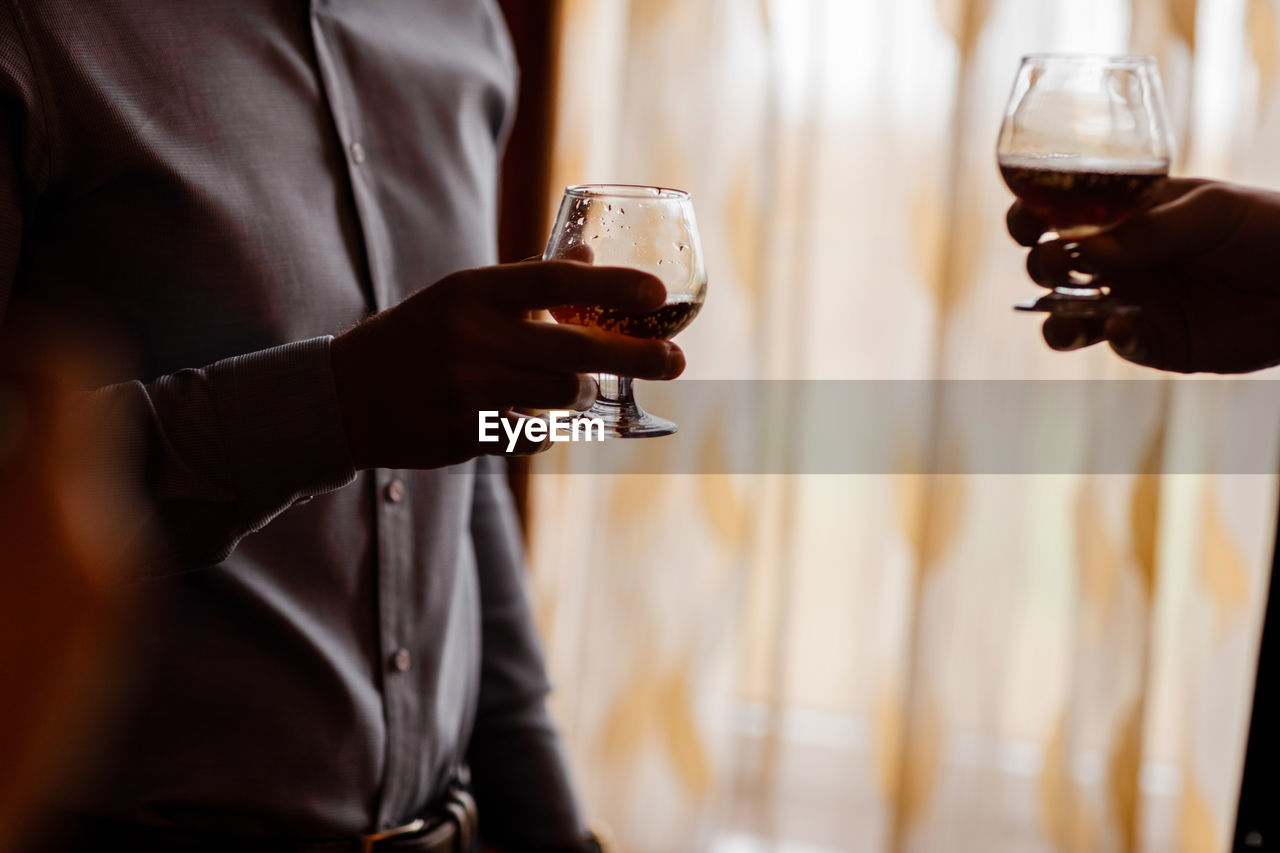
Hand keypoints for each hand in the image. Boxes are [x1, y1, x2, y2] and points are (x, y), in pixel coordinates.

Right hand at [330, 260, 684, 468]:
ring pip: (561, 397)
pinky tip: (525, 417)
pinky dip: (542, 428)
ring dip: (582, 394)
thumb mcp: (464, 294)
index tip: (658, 293)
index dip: (613, 286)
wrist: (347, 393)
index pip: (554, 280)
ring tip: (578, 387)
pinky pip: (533, 435)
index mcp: (474, 292)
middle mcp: (472, 338)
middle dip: (636, 358)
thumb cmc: (420, 334)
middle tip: (678, 362)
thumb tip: (588, 256)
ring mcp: (468, 389)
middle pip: (574, 352)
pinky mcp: (464, 433)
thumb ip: (527, 282)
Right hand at [1008, 178, 1279, 372]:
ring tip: (1070, 318)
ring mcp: (1134, 302)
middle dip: (1042, 265)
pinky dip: (1116, 340)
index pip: (1063, 214)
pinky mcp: (1156, 343)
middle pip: (1052, 266)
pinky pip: (1118, 345)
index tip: (1026, 223)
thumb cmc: (1267, 227)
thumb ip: (1149, 230)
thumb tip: (1083, 246)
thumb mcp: (1211, 212)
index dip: (1032, 217)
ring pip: (1068, 317)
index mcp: (1128, 217)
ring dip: (1056, 318)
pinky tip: (1130, 329)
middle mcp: (1121, 260)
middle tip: (1057, 264)